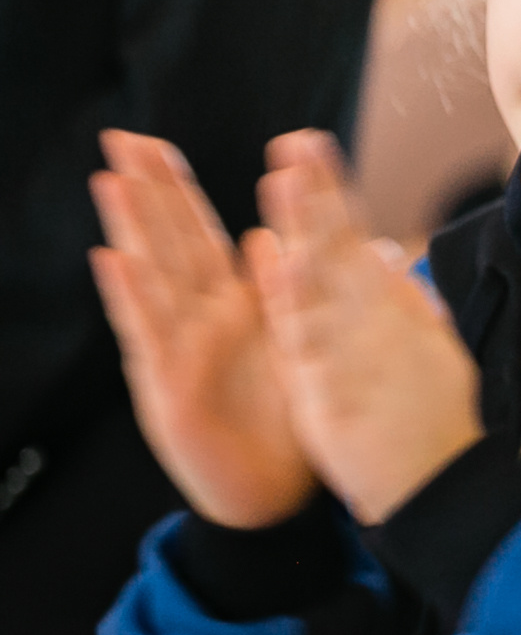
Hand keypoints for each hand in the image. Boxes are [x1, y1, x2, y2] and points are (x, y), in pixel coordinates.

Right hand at [89, 131, 316, 528]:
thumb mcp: (297, 343)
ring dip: (132, 230)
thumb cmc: (288, 419)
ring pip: (153, 278)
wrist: (281, 494)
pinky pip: (150, 336)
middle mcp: (201, 321)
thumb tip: (282, 234)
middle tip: (120, 139)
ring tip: (110, 181)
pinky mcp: (170, 389)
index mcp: (236, 304)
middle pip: (168, 244)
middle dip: (146, 193)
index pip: (201, 234)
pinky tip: (113, 260)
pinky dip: (132, 297)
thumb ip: (287, 290)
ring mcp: (180, 352)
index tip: (156, 144)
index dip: (178, 191)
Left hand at [248, 131, 482, 524]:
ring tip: (282, 184)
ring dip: (303, 229)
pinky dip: (295, 305)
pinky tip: (281, 270)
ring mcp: (359, 358)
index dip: (331, 194)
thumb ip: (402, 300)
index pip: (356, 243)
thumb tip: (382, 254)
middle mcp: (380, 326)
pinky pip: (308, 345)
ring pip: (323, 285)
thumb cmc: (435, 424)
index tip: (310, 148)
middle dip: (317, 194)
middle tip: (296, 142)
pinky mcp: (337, 397)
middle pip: (341, 251)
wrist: (445, 492)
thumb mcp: (428, 351)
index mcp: (398, 314)